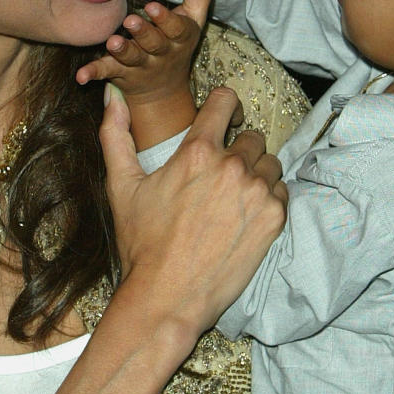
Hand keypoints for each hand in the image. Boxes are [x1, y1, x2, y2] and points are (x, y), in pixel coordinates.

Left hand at [76, 0, 211, 147]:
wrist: (164, 91)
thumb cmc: (177, 43)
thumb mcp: (194, 20)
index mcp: (180, 38)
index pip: (176, 28)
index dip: (165, 19)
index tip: (152, 6)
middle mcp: (161, 54)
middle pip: (154, 44)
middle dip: (143, 33)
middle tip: (130, 20)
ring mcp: (140, 66)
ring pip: (131, 58)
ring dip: (122, 51)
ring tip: (112, 42)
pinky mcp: (120, 74)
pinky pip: (106, 73)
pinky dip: (94, 73)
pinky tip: (81, 76)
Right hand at [99, 84, 286, 339]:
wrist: (168, 297)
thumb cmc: (142, 244)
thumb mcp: (122, 187)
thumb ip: (115, 135)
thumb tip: (111, 95)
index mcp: (197, 152)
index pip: (226, 100)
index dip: (224, 107)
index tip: (223, 121)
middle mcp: (232, 166)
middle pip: (252, 136)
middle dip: (238, 150)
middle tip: (220, 177)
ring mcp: (257, 192)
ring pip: (270, 163)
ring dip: (256, 174)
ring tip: (232, 200)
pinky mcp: (274, 218)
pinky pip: (282, 191)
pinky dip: (268, 199)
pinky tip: (244, 217)